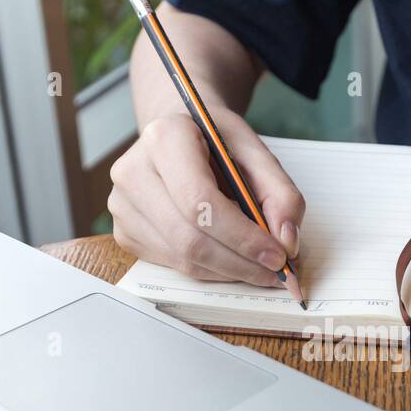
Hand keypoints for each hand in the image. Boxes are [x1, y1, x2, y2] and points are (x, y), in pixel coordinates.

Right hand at [109, 107, 304, 286]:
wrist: (181, 137)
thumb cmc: (217, 144)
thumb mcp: (257, 154)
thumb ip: (282, 195)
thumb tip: (287, 241)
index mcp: (165, 138)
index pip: (200, 201)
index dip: (243, 237)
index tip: (278, 255)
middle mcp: (133, 171)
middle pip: (189, 238)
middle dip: (241, 263)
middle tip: (277, 272)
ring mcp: (123, 205)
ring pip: (183, 259)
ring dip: (230, 272)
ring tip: (260, 267)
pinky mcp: (124, 232)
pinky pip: (173, 265)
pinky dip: (211, 271)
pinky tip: (231, 258)